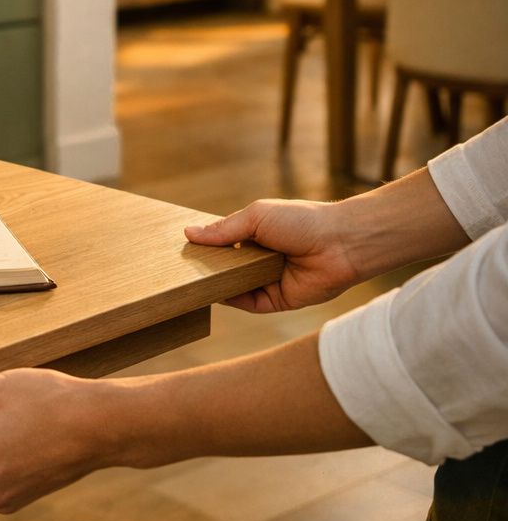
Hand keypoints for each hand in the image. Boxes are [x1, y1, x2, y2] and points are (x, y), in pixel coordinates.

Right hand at [185, 199, 359, 312]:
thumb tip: (189, 233)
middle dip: (207, 267)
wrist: (340, 243)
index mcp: (256, 235)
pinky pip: (248, 303)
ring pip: (234, 286)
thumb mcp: (256, 217)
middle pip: (226, 266)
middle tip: (180, 268)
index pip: (223, 243)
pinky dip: (232, 300)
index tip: (181, 248)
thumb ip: (223, 229)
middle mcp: (260, 258)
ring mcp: (268, 280)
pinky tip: (216, 293)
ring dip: (216, 284)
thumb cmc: (302, 221)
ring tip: (191, 282)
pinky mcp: (278, 300)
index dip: (205, 246)